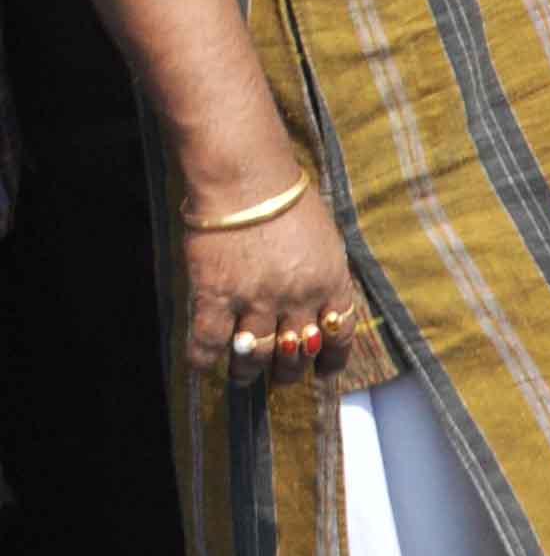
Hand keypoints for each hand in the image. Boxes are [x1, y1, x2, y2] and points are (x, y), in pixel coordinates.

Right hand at [177, 148, 361, 389]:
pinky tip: (203, 366)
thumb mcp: (325, 240)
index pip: (340, 334)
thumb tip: (318, 308)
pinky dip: (204, 360)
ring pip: (254, 356)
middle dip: (287, 370)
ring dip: (247, 371)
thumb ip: (322, 276)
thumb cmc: (289, 201)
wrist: (247, 180)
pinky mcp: (217, 296)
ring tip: (242, 375)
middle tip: (276, 373)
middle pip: (296, 353)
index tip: (323, 372)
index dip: (331, 359)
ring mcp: (257, 300)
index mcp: (331, 281)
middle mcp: (298, 297)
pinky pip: (209, 343)